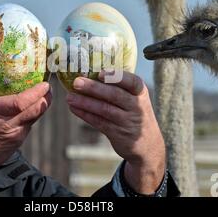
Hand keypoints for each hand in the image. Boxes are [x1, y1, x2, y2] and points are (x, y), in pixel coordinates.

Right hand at [0, 56, 51, 195]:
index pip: (20, 102)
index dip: (36, 93)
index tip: (45, 83)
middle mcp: (7, 124)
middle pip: (36, 110)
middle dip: (47, 96)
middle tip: (49, 84)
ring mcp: (15, 134)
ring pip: (36, 117)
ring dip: (43, 104)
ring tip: (45, 91)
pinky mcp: (19, 140)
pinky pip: (31, 124)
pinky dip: (34, 113)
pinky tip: (33, 104)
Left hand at [66, 70, 165, 193]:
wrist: (148, 145)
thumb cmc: (134, 114)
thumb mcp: (135, 99)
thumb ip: (118, 88)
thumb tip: (87, 75)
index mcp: (140, 92)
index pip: (132, 81)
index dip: (116, 76)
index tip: (100, 73)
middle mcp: (137, 106)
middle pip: (115, 95)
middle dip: (93, 88)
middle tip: (76, 82)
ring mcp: (128, 121)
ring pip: (104, 109)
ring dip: (85, 102)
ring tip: (69, 97)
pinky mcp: (119, 134)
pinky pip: (99, 122)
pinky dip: (85, 114)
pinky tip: (74, 108)